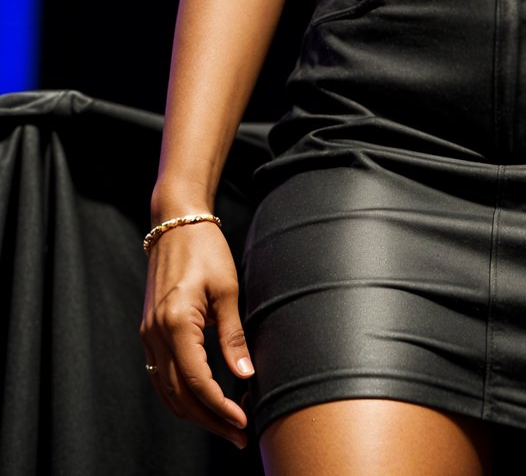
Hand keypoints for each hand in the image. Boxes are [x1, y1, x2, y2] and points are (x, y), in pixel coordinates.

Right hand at [139, 221, 254, 448]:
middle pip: (179, 395)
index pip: (196, 382)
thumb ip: (233, 335)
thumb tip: (245, 374)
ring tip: (225, 425)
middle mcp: (155, 335)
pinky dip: (180, 395)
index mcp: (176, 323)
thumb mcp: (227, 289)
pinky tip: (202, 401)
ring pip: (167, 391)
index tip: (242, 421)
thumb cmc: (205, 248)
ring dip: (195, 413)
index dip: (219, 408)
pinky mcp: (149, 332)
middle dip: (210, 420)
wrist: (175, 223)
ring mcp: (148, 335)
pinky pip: (161, 376)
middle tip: (240, 434)